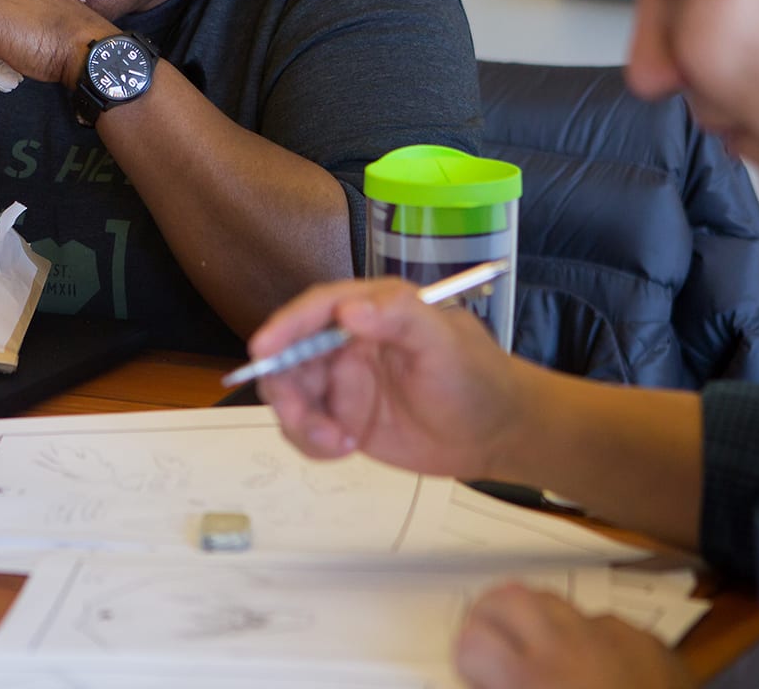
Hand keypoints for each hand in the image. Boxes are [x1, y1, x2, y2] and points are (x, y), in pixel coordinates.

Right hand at [251, 278, 526, 480]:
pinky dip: (312, 441)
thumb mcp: (443, 343)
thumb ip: (399, 317)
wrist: (495, 434)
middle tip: (302, 418)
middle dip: (284, 386)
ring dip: (300, 421)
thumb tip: (347, 310)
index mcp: (372, 310)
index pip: (317, 309)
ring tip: (337, 442)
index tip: (263, 349)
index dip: (286, 326)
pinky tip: (346, 449)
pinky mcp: (343, 418)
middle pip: (291, 354)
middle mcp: (348, 342)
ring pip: (292, 395)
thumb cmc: (476, 378)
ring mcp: (343, 382)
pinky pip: (306, 428)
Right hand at [456, 584, 693, 688]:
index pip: (471, 639)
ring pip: (554, 601)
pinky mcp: (647, 640)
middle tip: (492, 648)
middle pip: (506, 598)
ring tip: (538, 654)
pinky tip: (597, 672)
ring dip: (536, 623)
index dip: (468, 659)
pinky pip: (603, 622)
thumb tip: (489, 683)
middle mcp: (567, 646)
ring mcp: (611, 635)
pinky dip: (589, 640)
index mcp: (532, 679)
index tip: (476, 675)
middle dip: (491, 619)